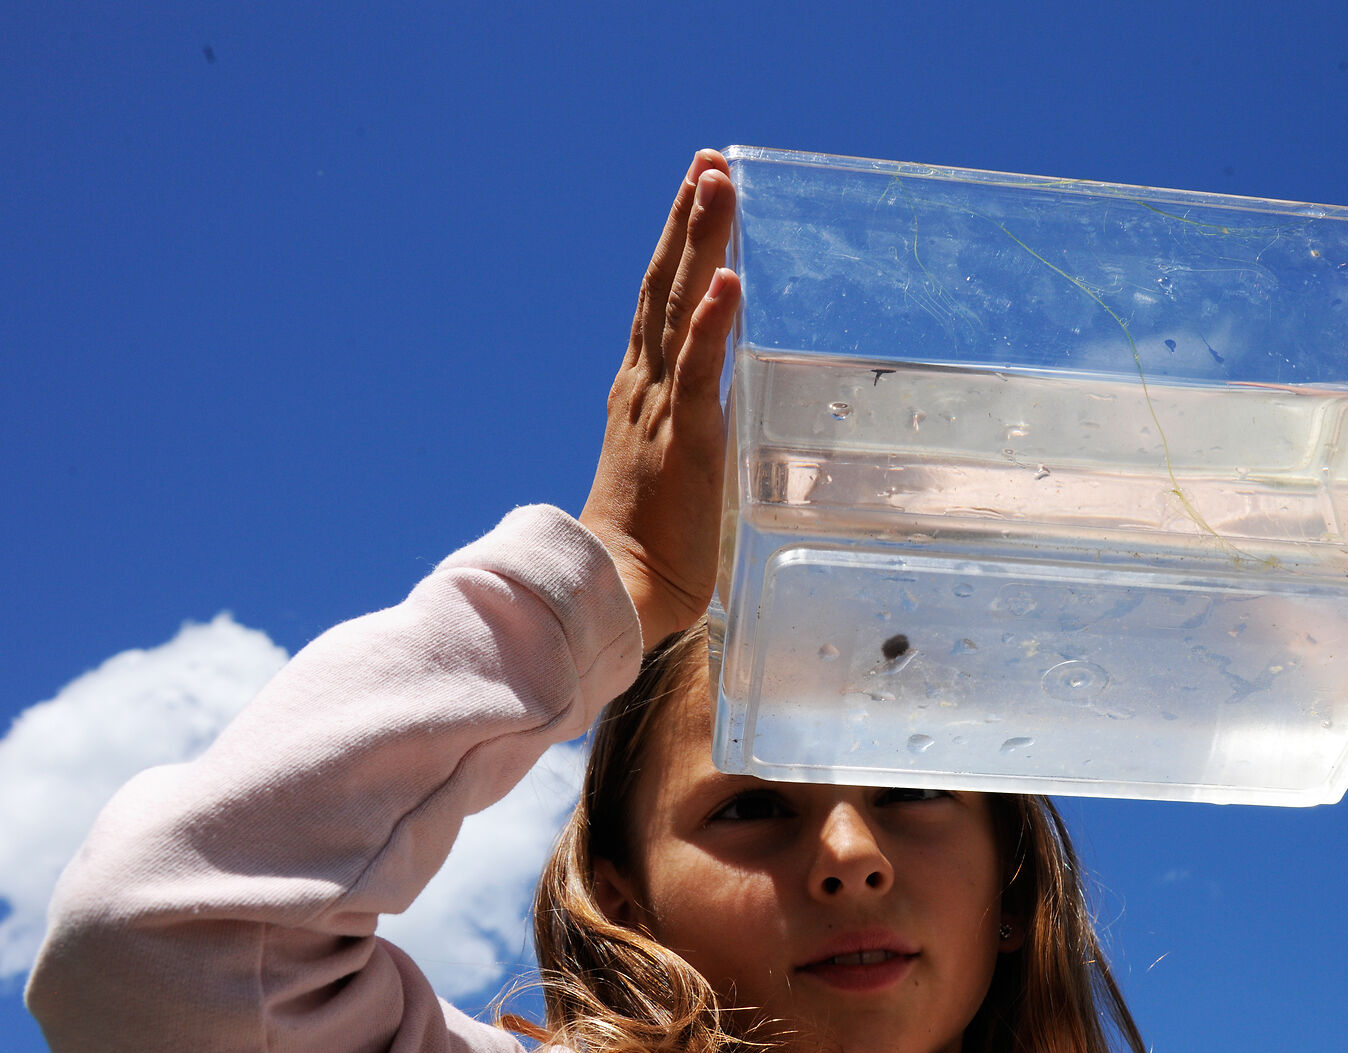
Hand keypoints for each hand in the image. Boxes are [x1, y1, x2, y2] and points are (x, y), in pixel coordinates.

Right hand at [580, 150, 740, 645]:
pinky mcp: (683, 439)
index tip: (699, 191)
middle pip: (665, 285)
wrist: (615, 591)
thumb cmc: (645, 550)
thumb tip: (719, 431)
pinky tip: (729, 278)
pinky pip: (698, 369)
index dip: (681, 245)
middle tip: (710, 162)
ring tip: (718, 183)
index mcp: (640, 394)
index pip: (661, 303)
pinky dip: (712, 321)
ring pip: (679, 307)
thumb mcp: (673, 475)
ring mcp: (660, 409)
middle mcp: (644, 388)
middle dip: (688, 221)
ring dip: (701, 243)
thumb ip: (691, 441)